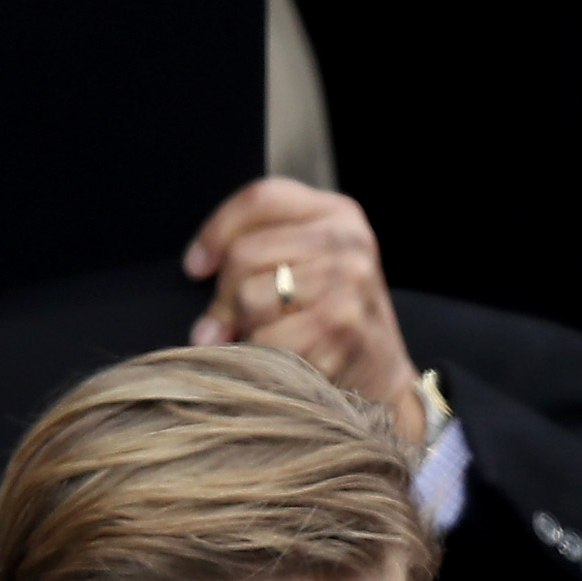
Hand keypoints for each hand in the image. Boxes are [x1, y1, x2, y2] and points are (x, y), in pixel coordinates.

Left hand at [183, 179, 426, 443]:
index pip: (260, 200)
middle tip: (222, 328)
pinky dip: (262, 359)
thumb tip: (198, 269)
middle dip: (224, 299)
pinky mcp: (341, 327)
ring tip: (266, 343)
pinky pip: (266, 339)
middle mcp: (349, 243)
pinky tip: (284, 365)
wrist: (385, 380)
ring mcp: (348, 285)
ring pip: (251, 298)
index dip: (216, 232)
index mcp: (339, 215)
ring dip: (246, 331)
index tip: (196, 268)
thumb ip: (267, 245)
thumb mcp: (314, 263)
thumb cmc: (335, 320)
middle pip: (246, 254)